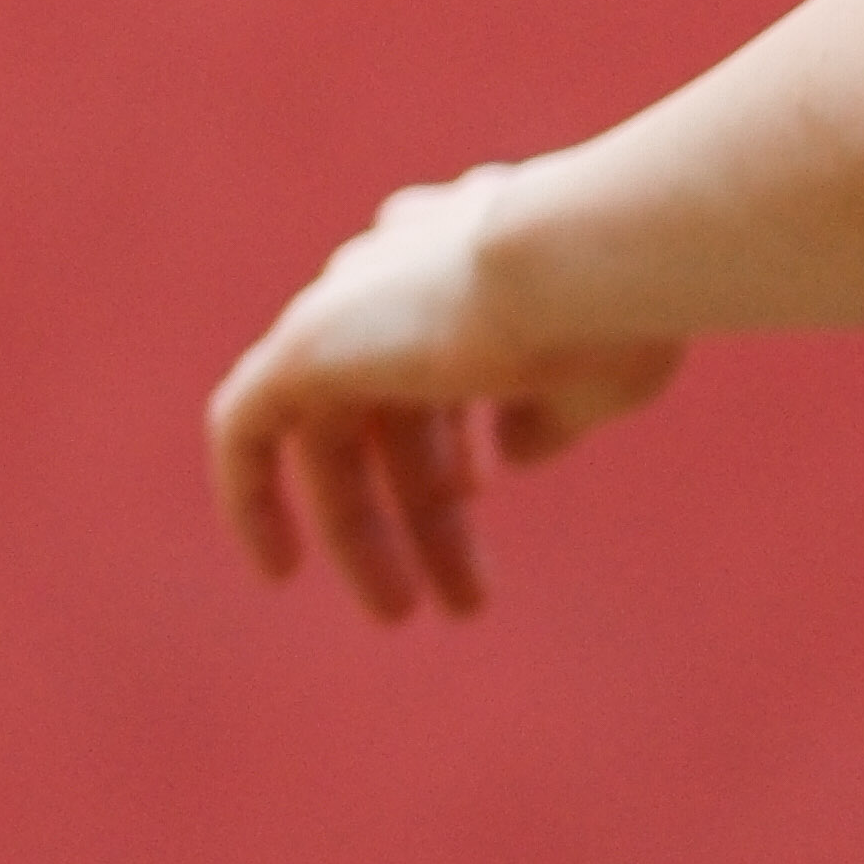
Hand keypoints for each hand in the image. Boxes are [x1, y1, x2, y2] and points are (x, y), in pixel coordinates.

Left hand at [205, 173, 684, 625]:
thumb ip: (548, 413)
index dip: (457, 429)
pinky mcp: (302, 345)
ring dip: (366, 528)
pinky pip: (246, 429)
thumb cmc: (616, 315)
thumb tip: (507, 455)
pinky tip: (278, 569)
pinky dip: (252, 495)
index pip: (441, 346)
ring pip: (337, 435)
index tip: (486, 486)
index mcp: (470, 249)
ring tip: (402, 614)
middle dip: (425, 505)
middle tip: (461, 597)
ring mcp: (346, 302)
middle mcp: (399, 264)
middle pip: (393, 407)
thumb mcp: (597, 377)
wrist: (574, 260)